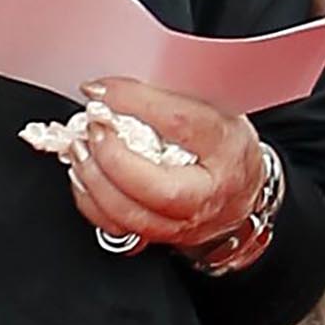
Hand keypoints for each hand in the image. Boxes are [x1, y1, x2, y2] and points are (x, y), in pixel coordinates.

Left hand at [62, 78, 267, 257]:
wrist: (243, 193)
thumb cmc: (227, 148)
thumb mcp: (214, 109)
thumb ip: (170, 98)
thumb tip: (119, 87)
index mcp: (225, 149)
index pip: (180, 124)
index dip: (134, 103)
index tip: (102, 91)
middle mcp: (205, 195)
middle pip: (155, 188)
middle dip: (112, 157)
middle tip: (92, 129)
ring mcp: (181, 223)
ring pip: (130, 216)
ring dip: (94, 181)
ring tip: (81, 149)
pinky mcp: (159, 237)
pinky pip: (117, 229)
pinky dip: (92, 202)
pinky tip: (85, 177)